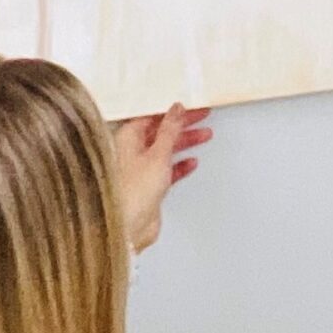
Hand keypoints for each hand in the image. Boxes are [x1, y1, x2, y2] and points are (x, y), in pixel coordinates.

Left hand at [110, 104, 211, 252]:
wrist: (129, 227)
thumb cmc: (133, 192)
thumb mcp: (157, 154)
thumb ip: (169, 130)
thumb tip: (176, 109)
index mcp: (128, 137)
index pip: (153, 116)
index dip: (173, 110)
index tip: (189, 105)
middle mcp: (132, 151)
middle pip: (162, 131)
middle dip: (183, 124)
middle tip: (202, 115)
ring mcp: (141, 169)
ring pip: (167, 149)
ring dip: (185, 142)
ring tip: (204, 134)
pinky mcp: (149, 186)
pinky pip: (168, 170)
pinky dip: (180, 165)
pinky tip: (192, 161)